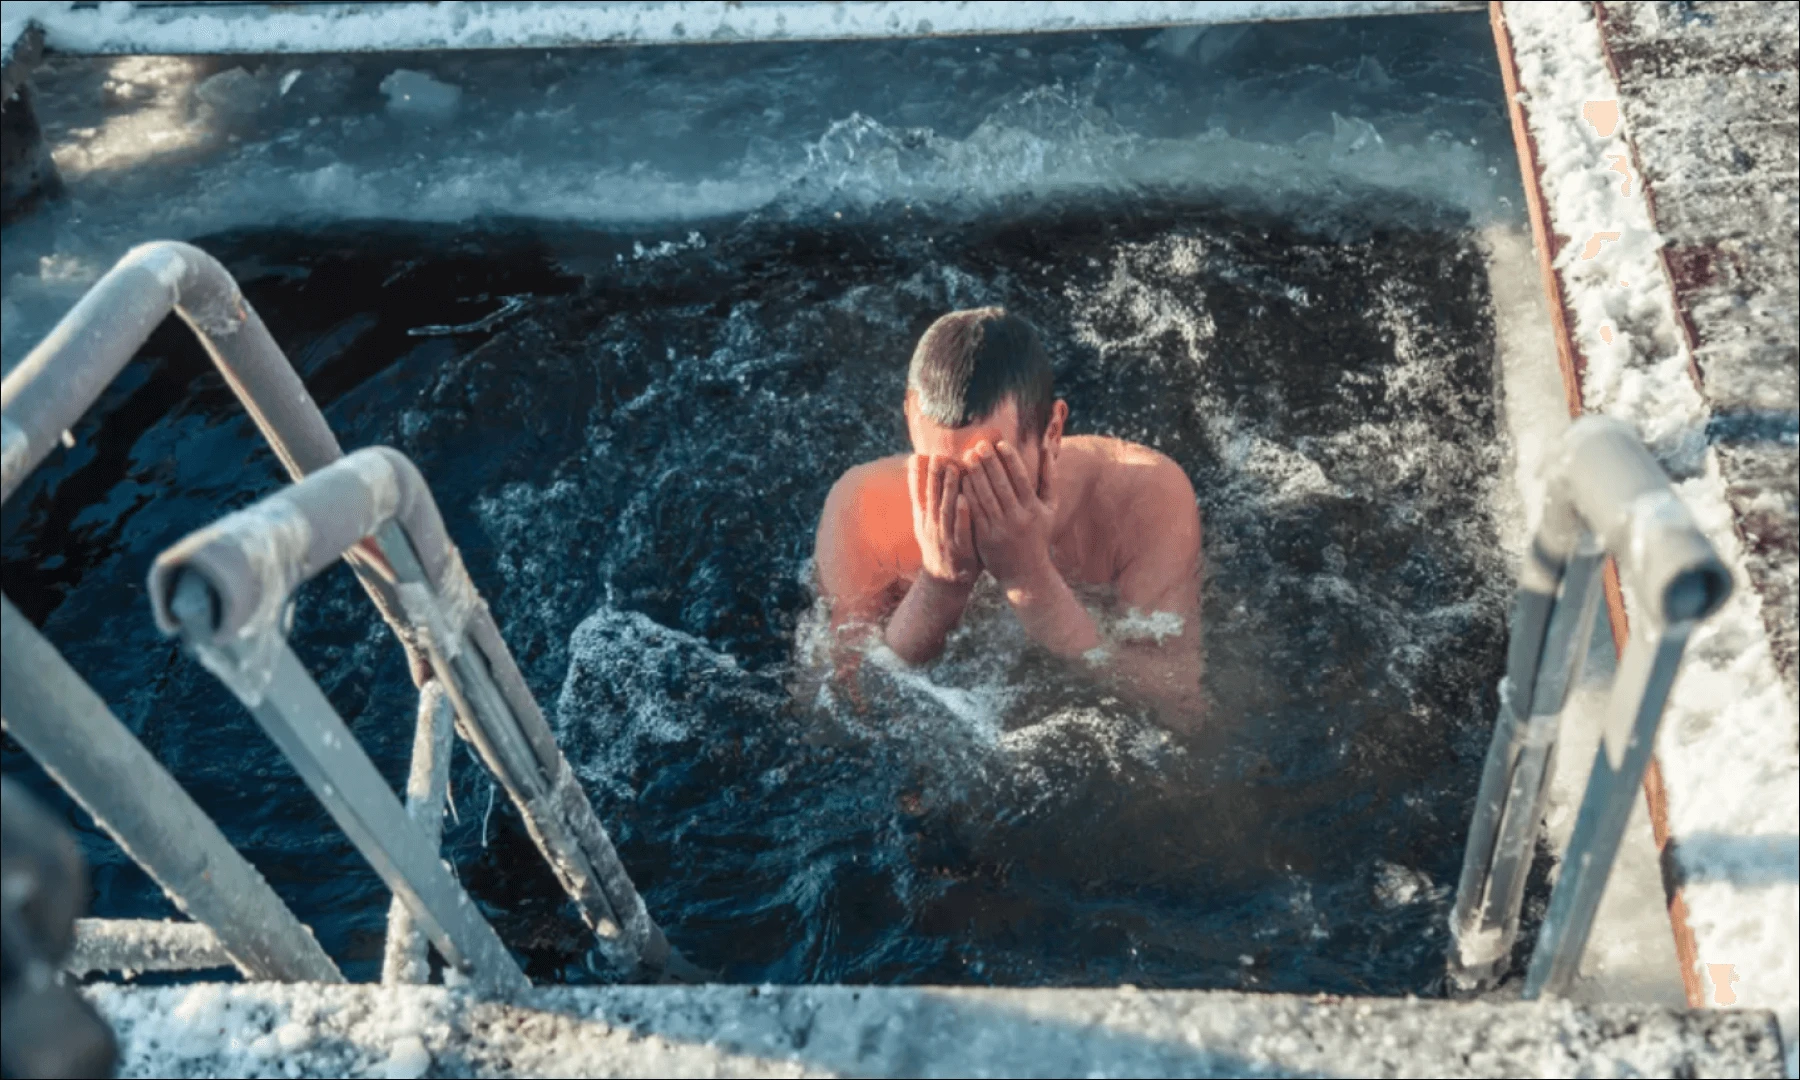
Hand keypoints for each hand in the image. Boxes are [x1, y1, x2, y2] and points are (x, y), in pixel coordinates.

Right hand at [908, 454, 979, 585]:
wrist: (945, 581)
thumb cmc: (941, 546)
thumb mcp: (926, 525)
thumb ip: (927, 502)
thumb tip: (924, 476)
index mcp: (923, 519)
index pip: (918, 494)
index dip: (917, 476)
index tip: (918, 455)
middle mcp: (932, 526)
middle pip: (932, 497)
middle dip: (934, 476)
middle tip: (938, 455)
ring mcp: (945, 537)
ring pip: (946, 509)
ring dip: (949, 489)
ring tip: (953, 469)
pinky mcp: (961, 548)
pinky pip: (961, 529)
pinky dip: (962, 515)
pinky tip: (965, 500)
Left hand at [962, 440, 1057, 589]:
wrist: (1026, 572)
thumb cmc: (1039, 534)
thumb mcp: (1050, 507)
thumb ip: (1049, 477)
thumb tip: (1048, 447)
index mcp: (1033, 508)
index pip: (1020, 478)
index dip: (1009, 459)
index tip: (999, 443)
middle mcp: (1017, 518)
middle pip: (1000, 485)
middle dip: (988, 463)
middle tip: (978, 445)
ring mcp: (1000, 529)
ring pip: (985, 497)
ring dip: (975, 475)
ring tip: (966, 457)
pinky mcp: (985, 538)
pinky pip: (974, 512)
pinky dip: (967, 495)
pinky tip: (960, 480)